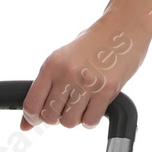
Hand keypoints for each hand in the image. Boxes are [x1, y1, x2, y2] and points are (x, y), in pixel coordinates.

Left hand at [20, 12, 148, 130]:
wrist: (125, 26)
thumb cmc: (94, 43)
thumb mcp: (64, 58)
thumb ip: (46, 88)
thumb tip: (26, 125)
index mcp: (52, 64)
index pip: (32, 104)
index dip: (33, 117)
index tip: (39, 118)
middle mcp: (67, 73)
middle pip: (50, 116)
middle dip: (57, 116)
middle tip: (67, 105)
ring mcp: (87, 82)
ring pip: (70, 122)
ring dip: (75, 118)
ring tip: (83, 103)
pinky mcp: (107, 89)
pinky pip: (90, 121)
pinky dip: (91, 119)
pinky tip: (95, 106)